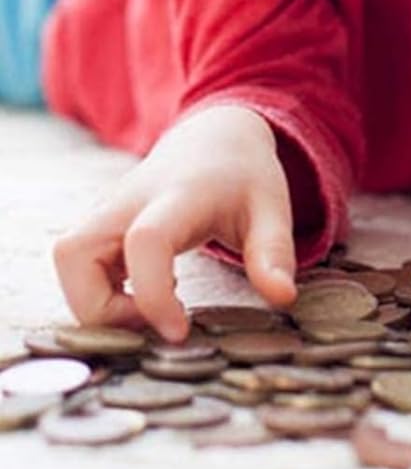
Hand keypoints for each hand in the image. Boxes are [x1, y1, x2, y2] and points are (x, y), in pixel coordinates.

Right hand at [51, 103, 297, 340]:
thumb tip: (284, 299)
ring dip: (93, 300)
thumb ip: (274, 252)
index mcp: (179, 195)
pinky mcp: (98, 223)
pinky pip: (76, 264)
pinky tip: (141, 294)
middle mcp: (129, 199)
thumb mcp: (272, 208)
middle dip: (100, 307)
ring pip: (67, 260)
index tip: (179, 331)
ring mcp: (107, 209)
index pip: (145, 241)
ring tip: (147, 309)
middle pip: (76, 253)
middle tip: (152, 322)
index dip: (151, 295)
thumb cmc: (244, 176)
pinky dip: (95, 291)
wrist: (215, 137)